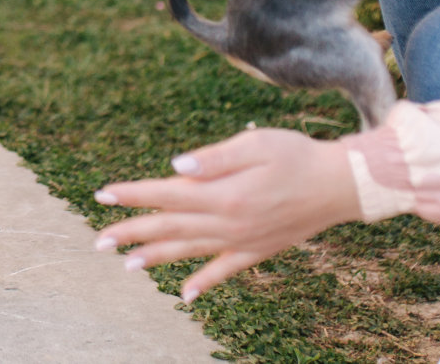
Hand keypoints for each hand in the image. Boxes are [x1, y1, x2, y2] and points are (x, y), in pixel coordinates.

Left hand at [93, 128, 361, 301]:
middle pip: (170, 228)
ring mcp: (242, 241)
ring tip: (126, 265)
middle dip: (132, 232)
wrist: (341, 185)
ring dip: (156, 259)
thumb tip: (174, 167)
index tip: (103, 195)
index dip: (132, 195)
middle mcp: (228, 223)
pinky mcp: (257, 251)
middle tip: (98, 241)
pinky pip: (224, 271)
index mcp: (224, 193)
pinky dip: (203, 283)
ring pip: (189, 252)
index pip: (166, 194)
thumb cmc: (296, 154)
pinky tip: (184, 295)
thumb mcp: (256, 144)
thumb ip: (214, 158)